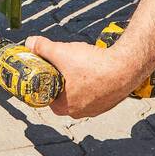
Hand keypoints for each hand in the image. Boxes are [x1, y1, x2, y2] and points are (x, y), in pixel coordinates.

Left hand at [24, 36, 139, 118]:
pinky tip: (96, 69)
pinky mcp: (109, 102)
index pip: (47, 95)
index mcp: (64, 107)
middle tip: (64, 64)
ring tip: (82, 64)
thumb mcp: (61, 52)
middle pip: (63, 94)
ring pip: (80, 93)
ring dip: (79, 80)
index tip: (48, 68)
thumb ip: (42, 47)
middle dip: (62, 79)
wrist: (125, 68)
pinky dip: (94, 82)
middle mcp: (79, 112)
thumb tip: (29, 43)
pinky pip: (96, 92)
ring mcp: (95, 109)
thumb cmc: (93, 66)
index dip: (45, 80)